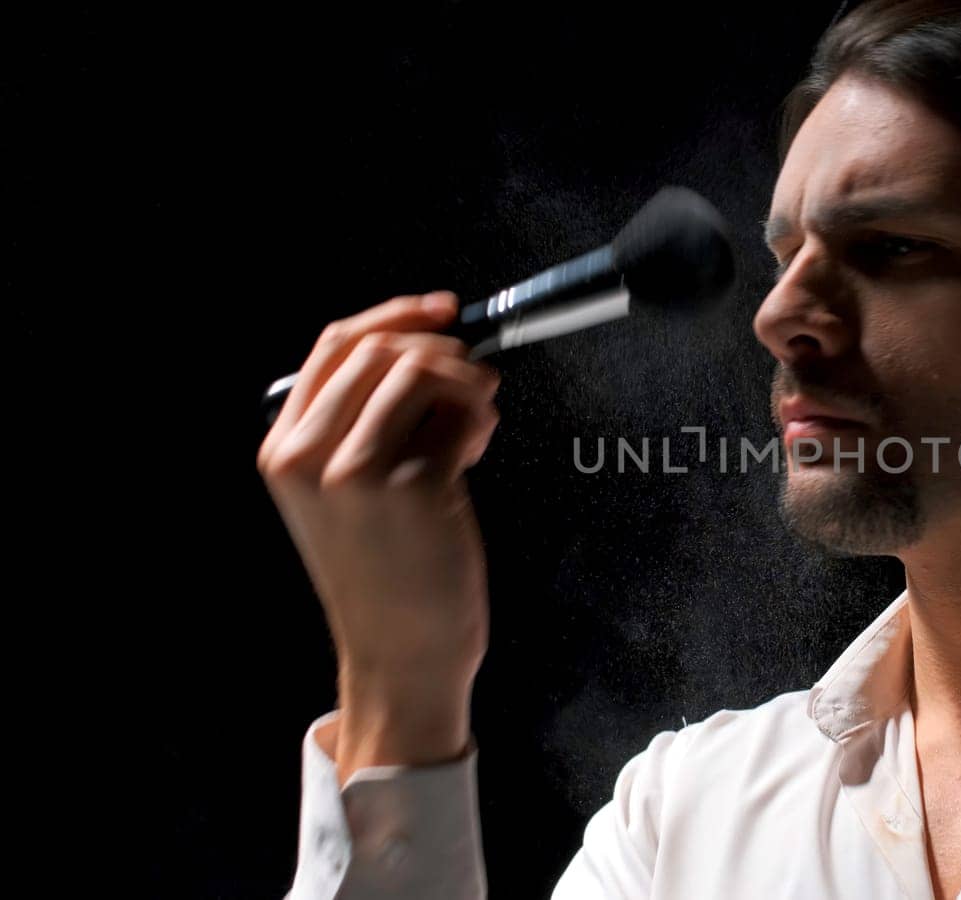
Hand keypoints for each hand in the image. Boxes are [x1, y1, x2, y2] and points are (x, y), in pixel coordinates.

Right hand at [258, 291, 500, 770]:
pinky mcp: (411, 487)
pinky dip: (480, 419)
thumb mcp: (345, 495)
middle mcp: (308, 456)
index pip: (336, 345)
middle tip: (473, 382)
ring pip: (421, 369)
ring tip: (476, 422)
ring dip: (467, 382)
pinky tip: (477, 450)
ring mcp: (356, 471)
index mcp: (284, 451)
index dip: (396, 315)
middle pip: (381, 347)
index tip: (443, 311)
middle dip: (442, 350)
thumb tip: (430, 351)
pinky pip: (459, 415)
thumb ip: (366, 424)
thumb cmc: (389, 573)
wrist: (402, 655)